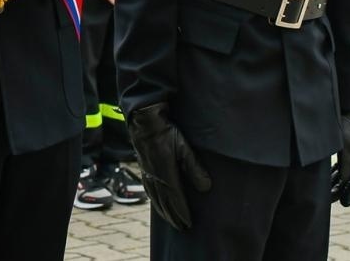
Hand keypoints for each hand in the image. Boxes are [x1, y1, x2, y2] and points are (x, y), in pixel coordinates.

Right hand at [127, 103, 210, 231]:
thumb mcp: (183, 147)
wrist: (144, 121)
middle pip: (165, 203)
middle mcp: (155, 178)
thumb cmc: (166, 132)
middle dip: (174, 217)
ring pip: (156, 199)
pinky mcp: (143, 168)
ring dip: (164, 212)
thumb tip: (206, 188)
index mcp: (166, 175)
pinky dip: (154, 201)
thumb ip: (194, 168)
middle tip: (182, 228)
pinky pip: (149, 190)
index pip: (176, 199)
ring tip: (170, 221)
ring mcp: (148, 174)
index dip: (183, 213)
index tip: (189, 224)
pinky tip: (156, 202)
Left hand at [332, 114, 349, 206]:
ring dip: (338, 183)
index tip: (344, 203)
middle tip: (332, 202)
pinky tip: (329, 179)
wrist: (347, 105)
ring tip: (328, 193)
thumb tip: (344, 179)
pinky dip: (336, 173)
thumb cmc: (347, 123)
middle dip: (343, 190)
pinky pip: (343, 164)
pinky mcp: (347, 147)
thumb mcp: (347, 142)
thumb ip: (346, 161)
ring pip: (347, 172)